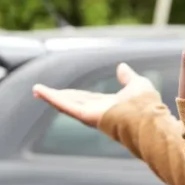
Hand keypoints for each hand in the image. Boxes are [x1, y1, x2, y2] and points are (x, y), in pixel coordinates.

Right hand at [32, 63, 159, 127]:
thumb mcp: (137, 84)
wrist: (148, 118)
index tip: (63, 91)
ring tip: (36, 90)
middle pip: (72, 102)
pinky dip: (51, 98)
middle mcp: (96, 112)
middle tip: (41, 91)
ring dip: (50, 96)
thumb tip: (121, 66)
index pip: (87, 99)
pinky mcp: (85, 115)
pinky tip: (40, 91)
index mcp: (107, 106)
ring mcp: (90, 114)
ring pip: (66, 104)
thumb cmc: (147, 106)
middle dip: (57, 97)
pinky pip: (65, 106)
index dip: (74, 94)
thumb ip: (128, 77)